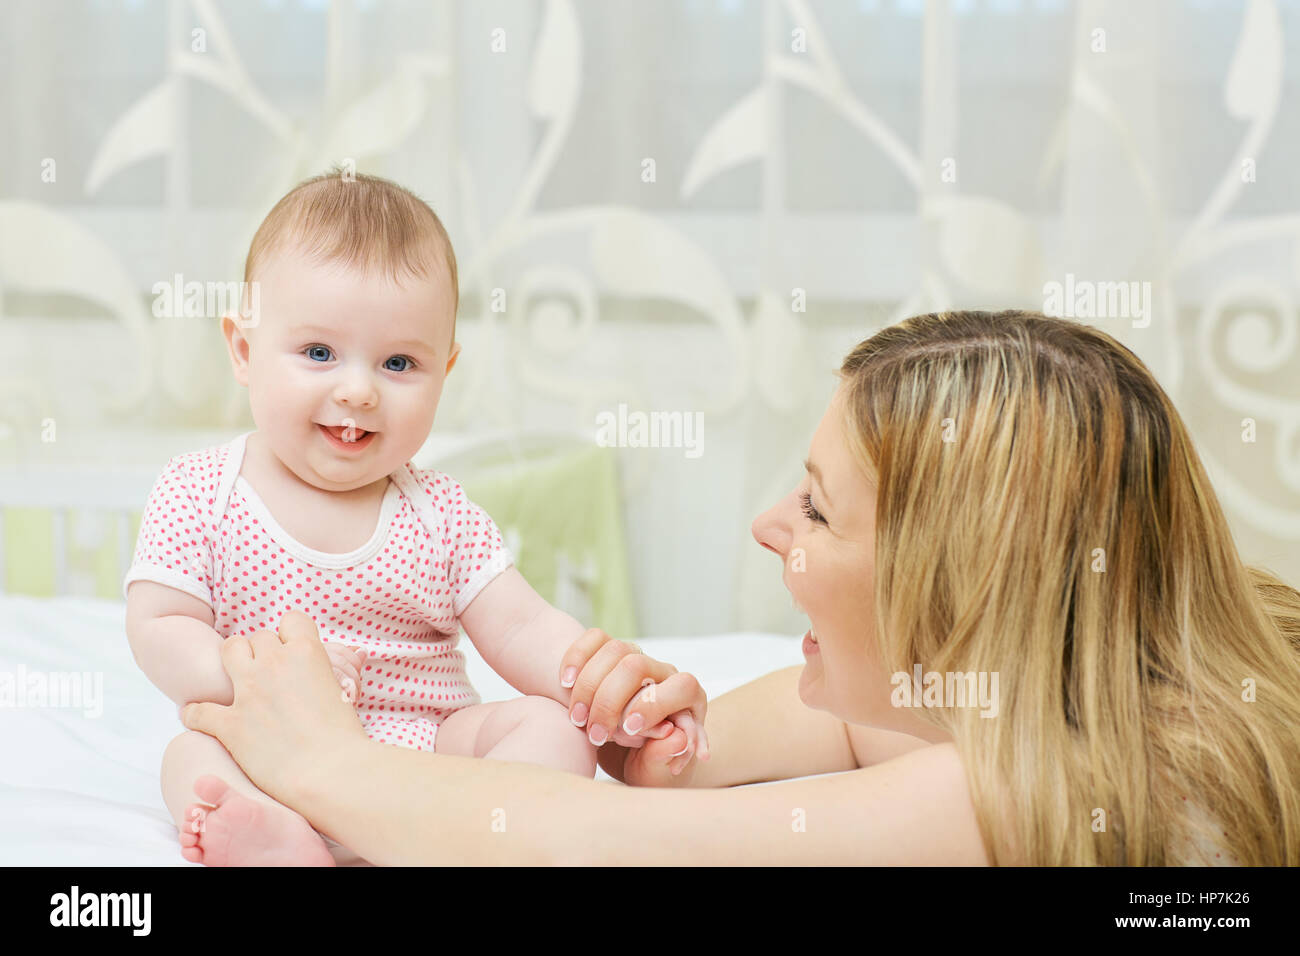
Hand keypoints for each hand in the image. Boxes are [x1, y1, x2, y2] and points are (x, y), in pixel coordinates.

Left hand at [180, 610, 367, 805]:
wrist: (330, 773)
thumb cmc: (346, 738)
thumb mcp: (347, 691)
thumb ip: (335, 671)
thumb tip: (354, 655)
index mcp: (307, 652)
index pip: (292, 619)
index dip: (292, 634)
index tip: (293, 650)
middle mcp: (274, 664)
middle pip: (259, 637)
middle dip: (263, 651)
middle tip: (269, 672)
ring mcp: (248, 692)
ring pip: (229, 651)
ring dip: (232, 662)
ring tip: (237, 680)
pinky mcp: (230, 724)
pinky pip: (199, 710)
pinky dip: (196, 713)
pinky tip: (200, 717)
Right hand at [558, 628, 709, 784]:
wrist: (631, 756)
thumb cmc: (649, 766)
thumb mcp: (657, 771)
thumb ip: (665, 755)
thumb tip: (675, 738)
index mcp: (689, 700)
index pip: (682, 686)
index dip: (654, 705)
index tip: (627, 729)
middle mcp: (664, 673)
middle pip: (638, 666)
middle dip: (610, 700)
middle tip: (595, 734)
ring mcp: (637, 659)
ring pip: (615, 650)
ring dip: (589, 686)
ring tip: (576, 718)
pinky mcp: (610, 655)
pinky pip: (594, 639)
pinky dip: (576, 657)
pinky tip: (565, 683)